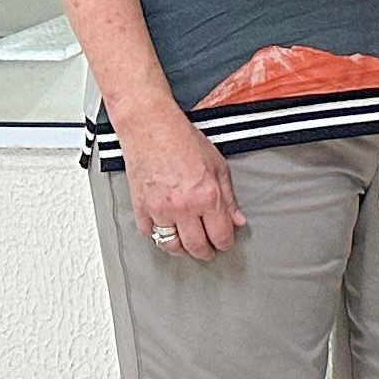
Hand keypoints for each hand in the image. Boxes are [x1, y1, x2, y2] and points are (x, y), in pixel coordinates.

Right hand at [120, 103, 243, 260]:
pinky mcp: (140, 207)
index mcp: (207, 197)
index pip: (221, 235)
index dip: (225, 243)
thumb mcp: (218, 165)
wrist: (150, 126)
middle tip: (208, 250)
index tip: (224, 242)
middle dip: (205, 252)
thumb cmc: (182, 139)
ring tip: (188, 245)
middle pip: (196, 246)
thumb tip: (238, 219)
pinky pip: (149, 233)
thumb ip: (229, 197)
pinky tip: (166, 230)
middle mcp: (184, 207)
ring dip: (182, 249)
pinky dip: (158, 235)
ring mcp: (159, 209)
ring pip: (171, 246)